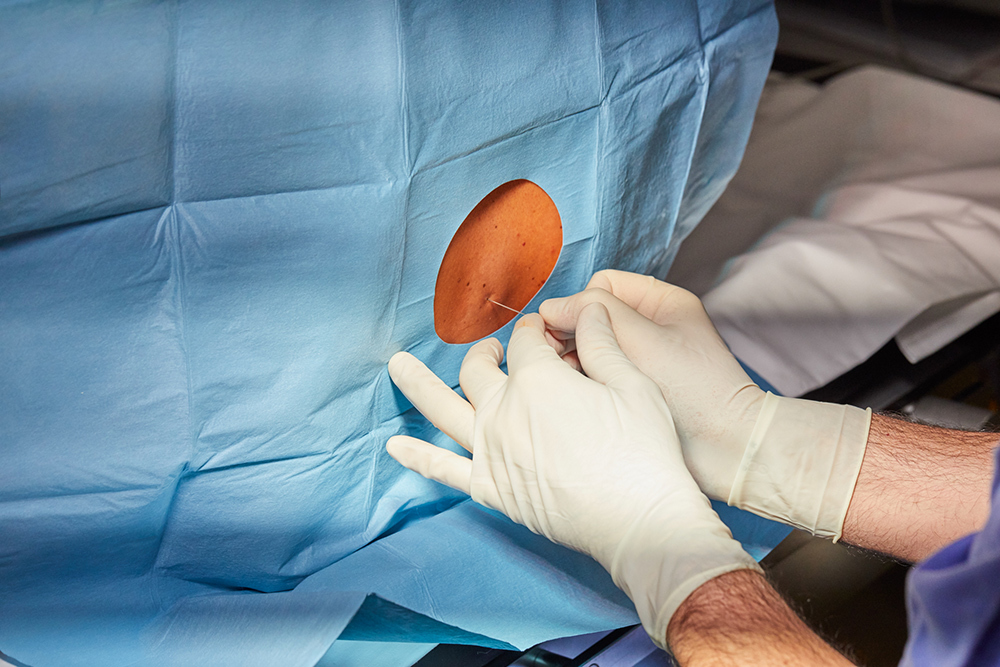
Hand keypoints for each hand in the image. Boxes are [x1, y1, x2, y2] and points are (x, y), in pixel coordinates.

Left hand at [387, 304, 757, 646]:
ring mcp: (492, 450)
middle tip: (495, 351)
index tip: (544, 334)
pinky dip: (417, 457)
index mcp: (538, 379)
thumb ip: (602, 342)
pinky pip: (445, 469)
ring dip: (418, 384)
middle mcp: (504, 410)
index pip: (525, 342)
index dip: (534, 332)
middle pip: (480, 369)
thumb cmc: (643, 452)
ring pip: (445, 408)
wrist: (640, 521)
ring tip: (396, 366)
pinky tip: (393, 448)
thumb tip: (588, 307)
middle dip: (487, 352)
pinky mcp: (491, 488)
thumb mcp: (634, 384)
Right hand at [540, 271, 870, 539]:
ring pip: (593, 347)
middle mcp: (652, 327)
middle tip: (560, 359)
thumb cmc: (696, 392)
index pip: (603, 285)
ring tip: (575, 382)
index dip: (581, 304)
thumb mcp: (642, 340)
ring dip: (579, 361)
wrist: (727, 450)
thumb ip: (594, 314)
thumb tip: (551, 306)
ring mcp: (642, 360)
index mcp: (663, 303)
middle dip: (575, 335)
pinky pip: (600, 375)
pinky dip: (589, 382)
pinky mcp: (635, 389)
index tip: (562, 331)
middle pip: (594, 317)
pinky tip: (585, 398)